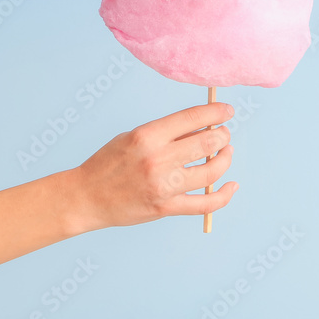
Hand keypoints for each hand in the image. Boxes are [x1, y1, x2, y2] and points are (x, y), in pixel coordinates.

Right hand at [67, 102, 237, 232]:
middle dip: (223, 135)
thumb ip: (168, 133)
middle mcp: (157, 160)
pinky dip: (223, 195)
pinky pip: (204, 204)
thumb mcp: (134, 137)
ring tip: (226, 153)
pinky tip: (232, 186)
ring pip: (211, 171)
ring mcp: (163, 186)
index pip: (193, 117)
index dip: (216, 112)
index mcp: (148, 136)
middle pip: (207, 142)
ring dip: (225, 159)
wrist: (86, 197)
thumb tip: (204, 126)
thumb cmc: (110, 163)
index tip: (227, 111)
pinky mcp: (165, 208)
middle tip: (224, 134)